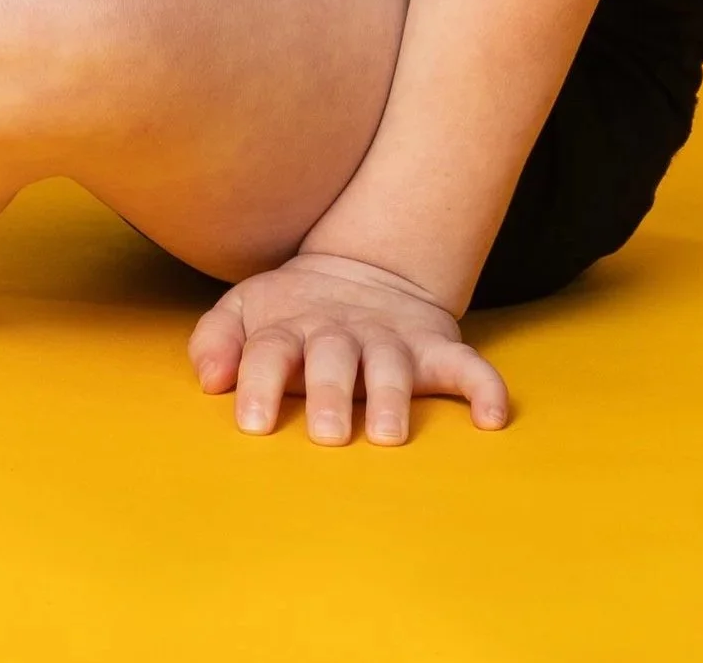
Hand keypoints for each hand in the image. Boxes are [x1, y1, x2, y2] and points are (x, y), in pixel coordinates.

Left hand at [188, 251, 509, 445]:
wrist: (366, 268)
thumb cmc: (292, 313)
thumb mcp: (246, 311)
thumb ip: (217, 340)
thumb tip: (209, 378)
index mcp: (291, 327)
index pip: (269, 350)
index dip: (258, 382)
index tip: (253, 423)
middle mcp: (340, 333)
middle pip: (332, 359)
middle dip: (330, 393)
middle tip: (328, 434)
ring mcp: (390, 339)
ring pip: (392, 365)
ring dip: (391, 396)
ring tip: (389, 434)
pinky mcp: (434, 347)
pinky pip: (466, 365)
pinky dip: (484, 386)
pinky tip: (493, 417)